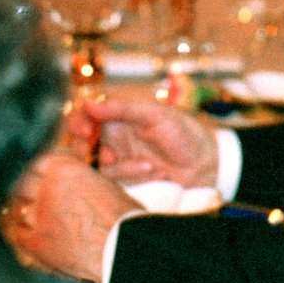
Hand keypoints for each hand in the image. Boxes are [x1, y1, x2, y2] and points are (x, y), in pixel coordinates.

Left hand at [0, 152, 139, 282]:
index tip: (37, 178)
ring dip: (26, 213)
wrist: (125, 249)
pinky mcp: (36, 241)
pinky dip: (24, 235)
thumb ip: (78, 180)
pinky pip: (19, 234)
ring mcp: (39, 215)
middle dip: (28, 191)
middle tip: (32, 198)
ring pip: (19, 209)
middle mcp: (48, 188)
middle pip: (23, 184)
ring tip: (34, 219)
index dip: (38, 173)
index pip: (37, 164)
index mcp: (65, 169)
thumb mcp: (103, 185)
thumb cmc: (124, 218)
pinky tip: (32, 237)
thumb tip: (66, 182)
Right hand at [63, 95, 219, 188]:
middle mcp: (112, 136)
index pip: (85, 116)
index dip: (78, 123)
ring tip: (148, 165)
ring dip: (120, 166)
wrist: (205, 163)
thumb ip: (122, 109)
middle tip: (109, 156)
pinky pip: (112, 179)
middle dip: (88, 150)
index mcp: (117, 116)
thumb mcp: (154, 115)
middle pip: (80, 143)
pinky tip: (153, 170)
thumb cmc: (184, 132)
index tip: (86, 131)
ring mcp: (117, 158)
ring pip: (94, 164)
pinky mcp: (124, 178)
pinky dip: (131, 174)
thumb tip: (89, 103)